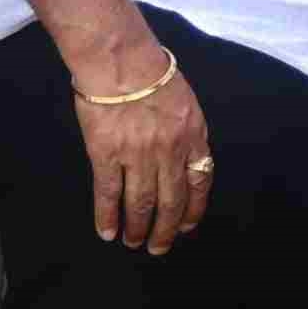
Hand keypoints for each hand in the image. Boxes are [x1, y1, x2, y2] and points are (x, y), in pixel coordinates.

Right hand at [65, 30, 211, 253]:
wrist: (120, 60)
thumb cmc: (151, 73)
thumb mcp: (185, 102)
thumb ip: (186, 132)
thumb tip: (184, 159)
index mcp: (193, 135)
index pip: (200, 181)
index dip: (194, 207)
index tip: (187, 225)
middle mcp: (170, 150)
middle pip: (172, 199)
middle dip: (166, 228)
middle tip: (159, 248)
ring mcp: (138, 154)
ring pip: (141, 201)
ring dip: (138, 227)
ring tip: (133, 243)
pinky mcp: (107, 154)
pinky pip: (108, 192)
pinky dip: (107, 215)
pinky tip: (107, 231)